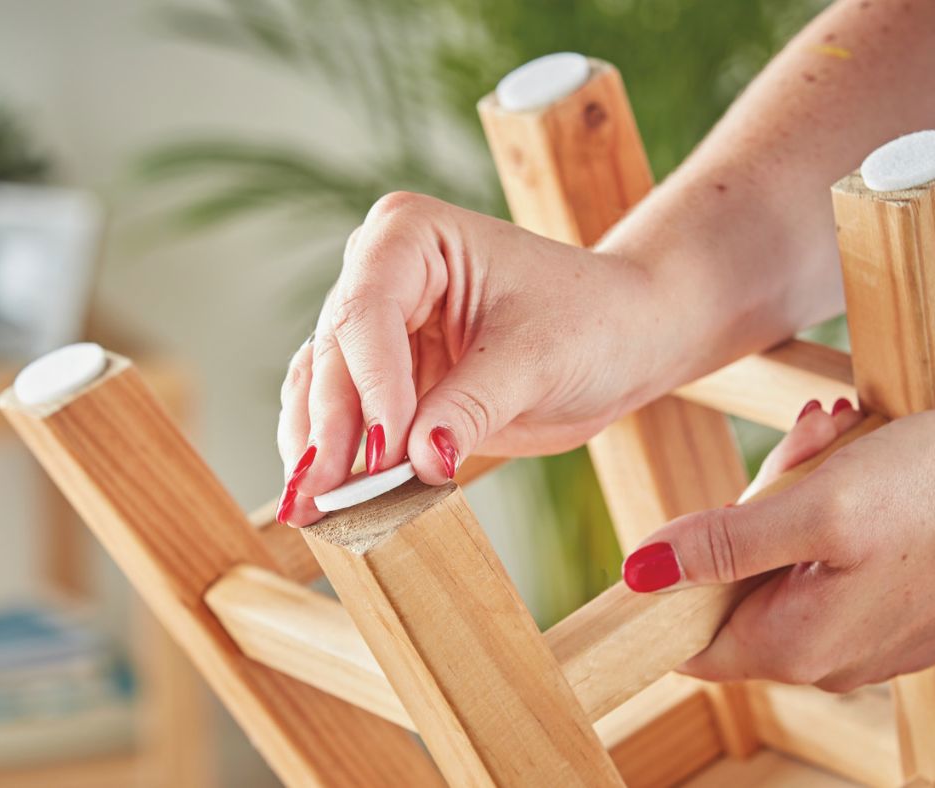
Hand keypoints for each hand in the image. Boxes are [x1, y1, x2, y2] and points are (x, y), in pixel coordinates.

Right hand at [275, 192, 664, 525]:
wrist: (622, 340)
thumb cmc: (590, 323)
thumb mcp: (536, 361)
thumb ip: (472, 407)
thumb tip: (419, 458)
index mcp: (410, 237)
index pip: (367, 311)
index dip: (371, 387)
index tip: (388, 454)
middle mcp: (378, 273)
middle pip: (333, 355)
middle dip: (330, 430)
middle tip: (323, 497)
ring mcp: (377, 329)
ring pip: (320, 390)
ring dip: (315, 451)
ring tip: (312, 511)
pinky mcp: (383, 381)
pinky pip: (342, 420)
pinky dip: (336, 460)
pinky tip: (327, 506)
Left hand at [622, 403, 934, 691]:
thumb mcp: (813, 506)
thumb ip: (723, 544)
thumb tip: (641, 572)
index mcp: (794, 645)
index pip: (693, 641)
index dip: (684, 577)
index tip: (706, 519)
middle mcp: (826, 658)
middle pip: (743, 585)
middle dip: (758, 508)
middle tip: (803, 445)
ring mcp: (866, 638)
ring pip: (790, 562)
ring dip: (801, 494)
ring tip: (841, 436)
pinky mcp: (896, 613)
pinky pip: (836, 562)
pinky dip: (839, 509)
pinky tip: (862, 457)